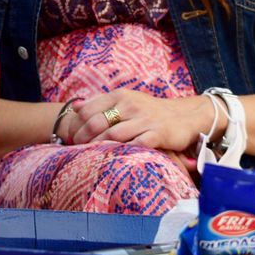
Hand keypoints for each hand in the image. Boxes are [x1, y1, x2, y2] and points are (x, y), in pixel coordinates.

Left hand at [72, 89, 211, 153]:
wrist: (184, 117)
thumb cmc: (149, 111)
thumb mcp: (125, 100)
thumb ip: (100, 103)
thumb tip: (74, 106)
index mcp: (120, 95)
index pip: (89, 109)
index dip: (76, 125)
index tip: (71, 138)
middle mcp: (131, 105)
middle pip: (97, 123)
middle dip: (83, 138)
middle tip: (77, 150)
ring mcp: (144, 119)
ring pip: (113, 135)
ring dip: (99, 148)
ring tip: (90, 157)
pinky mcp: (157, 134)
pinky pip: (135, 145)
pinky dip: (122, 153)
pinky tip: (114, 159)